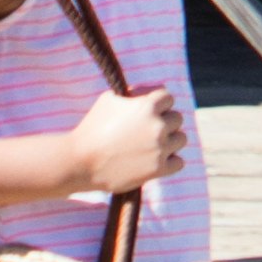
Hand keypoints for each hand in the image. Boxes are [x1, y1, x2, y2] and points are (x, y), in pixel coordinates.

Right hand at [68, 86, 185, 195]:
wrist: (80, 162)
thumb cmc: (92, 128)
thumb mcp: (109, 100)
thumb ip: (133, 94)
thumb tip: (151, 92)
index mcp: (147, 106)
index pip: (168, 98)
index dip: (158, 104)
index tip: (149, 111)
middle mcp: (158, 126)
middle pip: (177, 118)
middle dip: (164, 121)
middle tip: (147, 130)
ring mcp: (160, 148)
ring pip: (181, 139)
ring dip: (170, 140)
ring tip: (152, 144)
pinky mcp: (158, 169)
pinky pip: (179, 162)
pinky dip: (170, 160)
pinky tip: (156, 159)